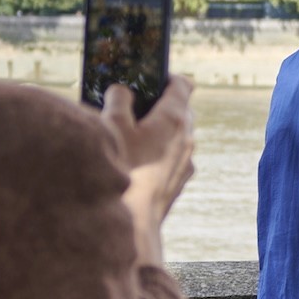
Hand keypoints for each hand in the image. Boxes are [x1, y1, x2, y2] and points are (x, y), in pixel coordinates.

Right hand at [103, 75, 194, 264]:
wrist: (133, 222)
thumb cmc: (123, 168)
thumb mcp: (112, 125)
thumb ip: (118, 100)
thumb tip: (121, 91)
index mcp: (174, 118)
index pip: (182, 84)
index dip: (167, 76)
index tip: (150, 77)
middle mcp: (186, 139)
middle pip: (180, 110)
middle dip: (160, 104)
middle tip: (133, 105)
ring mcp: (185, 162)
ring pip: (176, 137)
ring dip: (158, 132)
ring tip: (129, 136)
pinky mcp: (178, 182)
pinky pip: (171, 159)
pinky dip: (158, 154)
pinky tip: (134, 162)